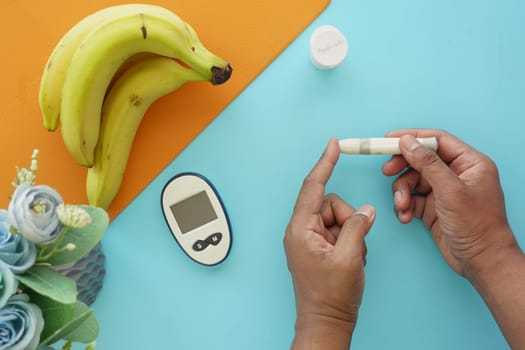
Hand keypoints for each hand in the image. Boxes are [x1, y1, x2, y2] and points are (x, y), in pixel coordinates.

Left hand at [284, 138, 374, 348]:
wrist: (326, 322)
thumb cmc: (332, 296)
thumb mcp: (350, 257)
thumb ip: (358, 226)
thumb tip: (365, 210)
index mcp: (301, 229)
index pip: (313, 188)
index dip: (325, 164)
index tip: (333, 145)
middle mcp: (301, 230)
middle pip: (331, 204)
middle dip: (348, 219)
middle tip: (354, 245)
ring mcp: (309, 239)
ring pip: (338, 217)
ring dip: (351, 233)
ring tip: (352, 257)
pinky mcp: (317, 247)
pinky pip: (338, 231)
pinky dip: (350, 241)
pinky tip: (350, 260)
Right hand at [381, 129, 516, 276]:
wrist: (481, 262)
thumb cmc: (477, 226)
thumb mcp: (450, 190)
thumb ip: (427, 163)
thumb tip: (408, 142)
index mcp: (469, 163)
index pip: (436, 140)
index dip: (412, 137)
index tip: (389, 140)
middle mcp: (456, 174)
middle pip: (420, 159)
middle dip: (402, 166)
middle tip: (387, 171)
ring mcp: (444, 191)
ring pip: (412, 180)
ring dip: (402, 192)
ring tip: (403, 206)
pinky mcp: (433, 207)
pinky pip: (411, 198)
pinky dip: (405, 206)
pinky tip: (406, 217)